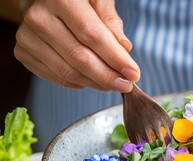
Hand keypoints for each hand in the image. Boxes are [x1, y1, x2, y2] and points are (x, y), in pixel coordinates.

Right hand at [14, 0, 139, 91]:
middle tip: (126, 85)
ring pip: (68, 72)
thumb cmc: (80, 0)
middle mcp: (39, 17)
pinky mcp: (23, 53)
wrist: (49, 1)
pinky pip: (56, 78)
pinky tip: (92, 80)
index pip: (92, 35)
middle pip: (79, 58)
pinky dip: (79, 83)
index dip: (115, 58)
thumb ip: (111, 22)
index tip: (133, 73)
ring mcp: (27, 37)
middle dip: (108, 76)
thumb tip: (124, 48)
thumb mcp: (99, 0)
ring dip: (96, 83)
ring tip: (113, 84)